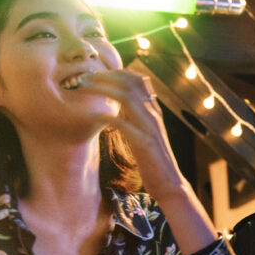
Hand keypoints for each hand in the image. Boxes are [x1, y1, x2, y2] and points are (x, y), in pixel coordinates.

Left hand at [78, 69, 184, 200]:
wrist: (169, 182)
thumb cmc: (152, 159)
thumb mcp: (144, 132)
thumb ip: (135, 116)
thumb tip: (119, 104)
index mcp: (153, 111)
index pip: (138, 79)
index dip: (117, 72)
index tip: (97, 73)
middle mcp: (153, 114)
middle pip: (131, 83)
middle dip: (107, 76)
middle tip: (86, 76)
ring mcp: (150, 127)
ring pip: (127, 97)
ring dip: (103, 89)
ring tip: (85, 88)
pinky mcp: (144, 143)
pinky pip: (123, 123)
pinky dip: (106, 116)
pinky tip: (93, 116)